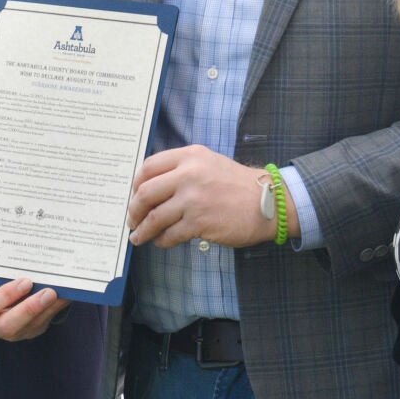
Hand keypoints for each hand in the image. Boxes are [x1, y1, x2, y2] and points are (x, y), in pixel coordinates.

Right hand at [0, 277, 69, 340]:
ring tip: (61, 294)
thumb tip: (25, 254)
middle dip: (30, 309)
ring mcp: (7, 334)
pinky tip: (64, 298)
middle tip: (49, 292)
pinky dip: (53, 311)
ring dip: (46, 310)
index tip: (25, 281)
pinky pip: (40, 325)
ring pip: (28, 328)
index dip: (6, 296)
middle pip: (8, 325)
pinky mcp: (25, 333)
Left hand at [129, 146, 273, 248]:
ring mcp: (193, 199)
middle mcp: (188, 175)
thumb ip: (181, 169)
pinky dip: (162, 240)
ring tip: (138, 237)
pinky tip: (162, 241)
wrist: (267, 202)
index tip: (134, 195)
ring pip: (154, 218)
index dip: (136, 184)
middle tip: (132, 219)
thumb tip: (149, 187)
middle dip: (134, 210)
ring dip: (143, 230)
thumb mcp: (208, 163)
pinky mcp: (200, 223)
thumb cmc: (236, 184)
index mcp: (189, 156)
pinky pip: (170, 234)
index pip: (148, 167)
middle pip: (145, 193)